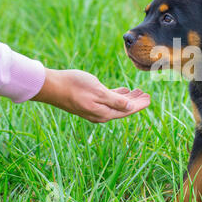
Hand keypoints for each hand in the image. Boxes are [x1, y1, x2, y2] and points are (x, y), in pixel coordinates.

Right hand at [31, 69, 150, 122]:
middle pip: (123, 109)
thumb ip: (116, 100)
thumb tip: (130, 107)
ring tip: (138, 92)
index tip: (149, 98)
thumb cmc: (75, 86)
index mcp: (104, 113)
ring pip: (116, 104)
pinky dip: (117, 96)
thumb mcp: (99, 92)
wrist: (51, 86)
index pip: (128, 110)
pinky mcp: (88, 102)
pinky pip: (108, 101)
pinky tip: (122, 90)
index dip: (139, 105)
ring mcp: (94, 109)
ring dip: (127, 98)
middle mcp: (100, 114)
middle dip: (136, 102)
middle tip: (147, 95)